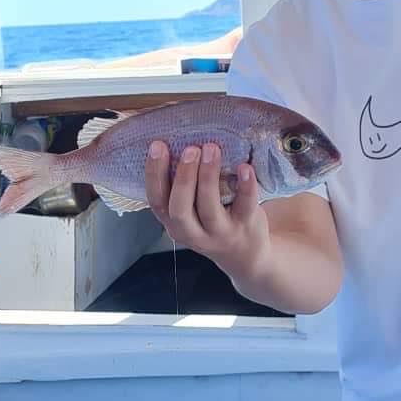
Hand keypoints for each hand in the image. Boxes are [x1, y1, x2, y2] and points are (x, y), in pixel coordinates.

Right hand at [143, 141, 271, 285]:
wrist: (245, 256)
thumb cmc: (212, 225)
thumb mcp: (190, 217)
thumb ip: (181, 191)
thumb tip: (176, 144)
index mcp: (174, 225)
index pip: (157, 202)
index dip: (154, 174)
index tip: (157, 146)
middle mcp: (194, 233)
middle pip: (180, 209)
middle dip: (183, 178)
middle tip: (190, 150)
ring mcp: (221, 232)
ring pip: (209, 208)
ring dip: (208, 177)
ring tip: (211, 149)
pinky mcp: (246, 226)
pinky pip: (245, 206)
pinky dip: (245, 186)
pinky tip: (244, 167)